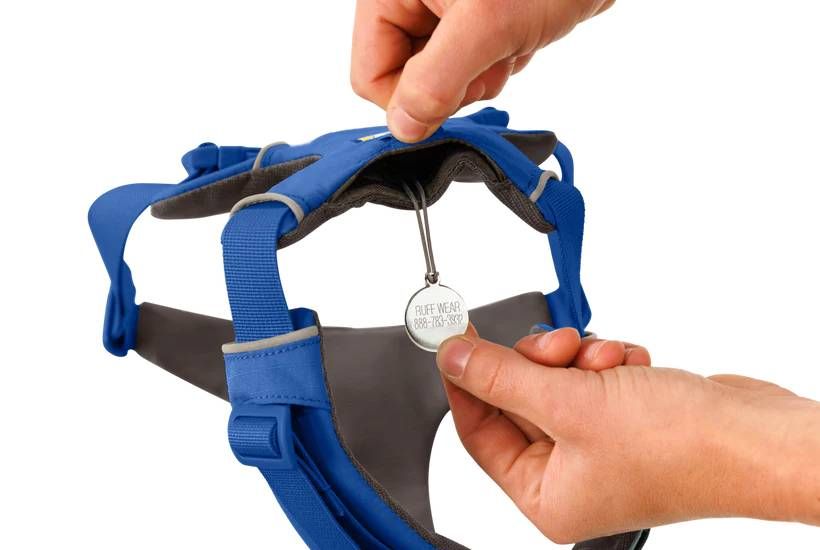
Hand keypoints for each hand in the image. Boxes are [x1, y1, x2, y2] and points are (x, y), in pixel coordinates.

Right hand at [351, 0, 614, 141]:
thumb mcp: (487, 27)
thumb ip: (436, 80)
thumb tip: (403, 127)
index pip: (370, 75)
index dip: (410, 99)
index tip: (455, 92)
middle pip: (404, 78)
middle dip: (451, 85)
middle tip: (490, 60)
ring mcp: (441, 10)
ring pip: (439, 78)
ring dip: (478, 77)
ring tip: (508, 46)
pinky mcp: (473, 19)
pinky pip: (467, 65)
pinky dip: (495, 64)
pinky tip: (518, 40)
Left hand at [436, 328, 819, 542]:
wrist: (756, 435)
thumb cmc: (682, 448)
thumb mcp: (570, 404)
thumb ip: (502, 377)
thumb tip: (455, 359)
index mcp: (546, 495)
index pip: (479, 432)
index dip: (466, 381)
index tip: (457, 339)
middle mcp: (571, 476)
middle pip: (520, 400)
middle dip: (538, 364)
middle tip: (553, 347)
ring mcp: (600, 445)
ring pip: (557, 382)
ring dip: (577, 359)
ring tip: (604, 359)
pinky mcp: (626, 418)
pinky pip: (592, 378)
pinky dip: (606, 363)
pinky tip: (631, 365)